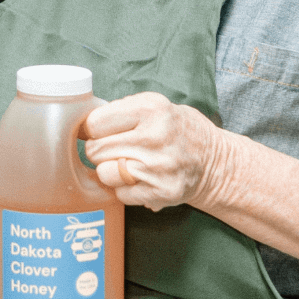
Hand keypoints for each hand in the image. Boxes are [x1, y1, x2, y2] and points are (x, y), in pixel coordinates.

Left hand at [82, 91, 220, 211]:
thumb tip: (82, 125)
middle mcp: (154, 138)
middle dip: (100, 150)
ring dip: (110, 171)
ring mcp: (158, 168)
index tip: (97, 132)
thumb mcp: (155, 104)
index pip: (95, 123)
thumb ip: (121, 110)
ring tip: (128, 163)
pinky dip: (125, 189)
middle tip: (115, 149)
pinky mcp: (162, 192)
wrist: (216, 162)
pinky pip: (120, 194)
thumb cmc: (178, 129)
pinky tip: (140, 179)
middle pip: (96, 150)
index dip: (92, 129)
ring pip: (104, 174)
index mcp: (150, 109)